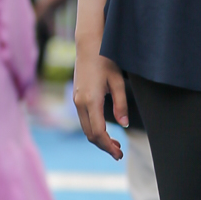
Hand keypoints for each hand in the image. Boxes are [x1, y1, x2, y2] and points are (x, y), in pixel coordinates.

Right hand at [72, 0, 126, 160]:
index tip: (119, 154)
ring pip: (86, 129)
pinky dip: (94, 129)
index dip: (108, 146)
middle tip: (119, 153)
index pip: (98, 132)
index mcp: (91, 100)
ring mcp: (76, 101)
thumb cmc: (106, 60)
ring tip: (115, 144)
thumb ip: (121, 104)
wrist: (88, 45)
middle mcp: (80, 103)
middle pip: (90, 134)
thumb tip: (124, 124)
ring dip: (99, 139)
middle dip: (104, 146)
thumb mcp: (118, 81)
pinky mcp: (77, 98)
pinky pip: (84, 120)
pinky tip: (106, 130)